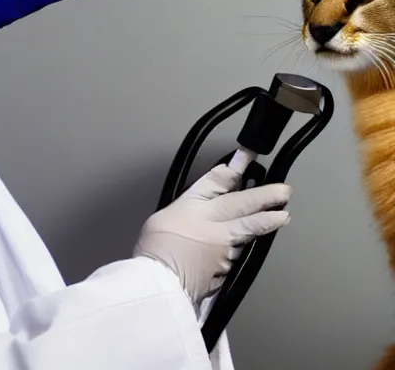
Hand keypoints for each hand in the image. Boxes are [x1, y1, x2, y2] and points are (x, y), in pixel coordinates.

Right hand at [134, 164, 291, 304]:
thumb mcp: (165, 216)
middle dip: (267, 195)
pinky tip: (241, 248)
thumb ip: (189, 206)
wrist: (159, 285)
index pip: (217, 180)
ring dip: (266, 223)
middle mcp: (215, 225)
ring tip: (282, 217)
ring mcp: (225, 248)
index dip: (235, 166)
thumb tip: (204, 201)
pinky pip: (238, 255)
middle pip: (245, 204)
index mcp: (195, 208)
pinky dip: (241, 249)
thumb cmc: (156, 250)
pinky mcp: (229, 270)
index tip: (247, 156)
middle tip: (285, 190)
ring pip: (250, 231)